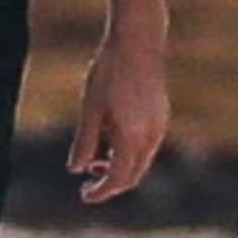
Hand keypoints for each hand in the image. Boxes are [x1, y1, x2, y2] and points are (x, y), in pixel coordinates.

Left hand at [69, 26, 169, 204]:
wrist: (139, 42)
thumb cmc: (109, 72)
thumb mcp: (90, 109)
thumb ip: (84, 142)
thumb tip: (75, 170)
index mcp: (132, 138)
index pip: (118, 179)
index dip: (100, 192)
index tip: (84, 196)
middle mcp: (152, 137)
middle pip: (133, 175)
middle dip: (110, 182)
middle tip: (88, 182)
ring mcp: (160, 126)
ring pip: (141, 161)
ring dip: (119, 166)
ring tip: (95, 159)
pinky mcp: (162, 116)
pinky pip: (146, 146)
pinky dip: (129, 152)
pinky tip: (110, 138)